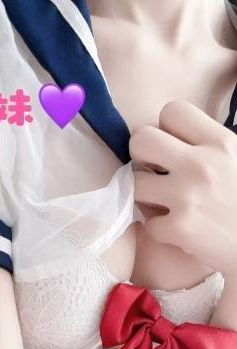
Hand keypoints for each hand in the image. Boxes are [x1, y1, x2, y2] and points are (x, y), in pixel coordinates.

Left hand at [130, 99, 236, 277]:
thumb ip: (209, 146)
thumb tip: (173, 140)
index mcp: (220, 142)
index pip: (171, 111)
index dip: (165, 130)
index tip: (173, 148)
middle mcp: (201, 164)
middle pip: (141, 140)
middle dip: (141, 156)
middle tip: (154, 172)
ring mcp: (187, 196)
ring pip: (134, 183)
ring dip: (144, 195)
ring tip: (163, 203)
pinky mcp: (180, 228)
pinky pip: (147, 223)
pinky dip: (159, 230)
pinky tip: (176, 230)